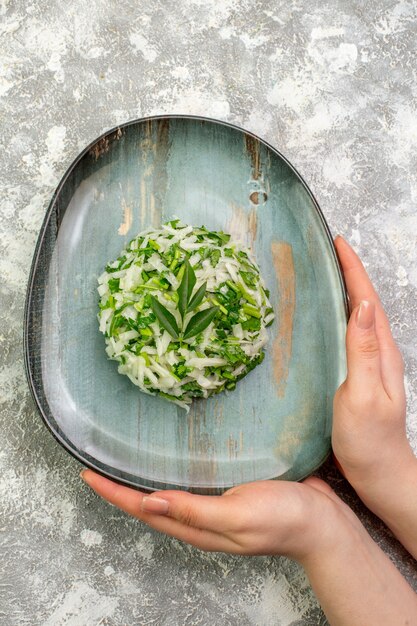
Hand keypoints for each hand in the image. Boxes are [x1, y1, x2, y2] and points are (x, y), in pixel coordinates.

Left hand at [81, 470, 350, 562]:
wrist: (325, 523)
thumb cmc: (286, 521)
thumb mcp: (238, 516)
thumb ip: (195, 509)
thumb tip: (149, 503)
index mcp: (198, 526)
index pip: (143, 509)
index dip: (113, 491)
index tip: (87, 471)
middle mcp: (201, 516)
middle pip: (149, 500)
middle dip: (120, 483)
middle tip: (98, 458)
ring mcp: (216, 504)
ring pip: (168, 489)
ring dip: (144, 474)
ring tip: (125, 453)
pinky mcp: (231, 489)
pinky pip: (193, 479)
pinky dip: (174, 466)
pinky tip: (175, 452)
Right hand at [332, 236, 416, 533]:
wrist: (379, 474)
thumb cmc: (370, 441)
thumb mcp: (364, 395)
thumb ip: (363, 351)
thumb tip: (365, 305)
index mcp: (381, 352)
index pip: (368, 300)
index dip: (353, 269)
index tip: (338, 242)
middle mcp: (378, 353)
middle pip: (365, 302)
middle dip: (349, 271)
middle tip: (326, 250)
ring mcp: (369, 365)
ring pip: (357, 317)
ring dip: (344, 291)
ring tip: (324, 273)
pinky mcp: (357, 376)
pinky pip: (348, 335)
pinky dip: (338, 316)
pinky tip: (324, 319)